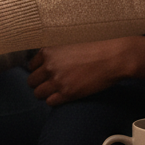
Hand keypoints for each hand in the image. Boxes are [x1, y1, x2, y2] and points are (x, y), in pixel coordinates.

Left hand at [27, 37, 144, 104]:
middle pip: (32, 81)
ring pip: (38, 93)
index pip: (31, 66)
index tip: (44, 73)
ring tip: (54, 92)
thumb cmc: (95, 47)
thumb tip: (46, 58)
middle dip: (39, 83)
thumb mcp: (68, 42)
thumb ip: (55, 51)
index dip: (38, 71)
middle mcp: (48, 66)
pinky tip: (62, 97)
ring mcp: (57, 80)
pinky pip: (50, 102)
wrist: (113, 57)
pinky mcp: (67, 93)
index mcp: (47, 51)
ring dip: (45, 94)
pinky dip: (54, 101)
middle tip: (48, 84)